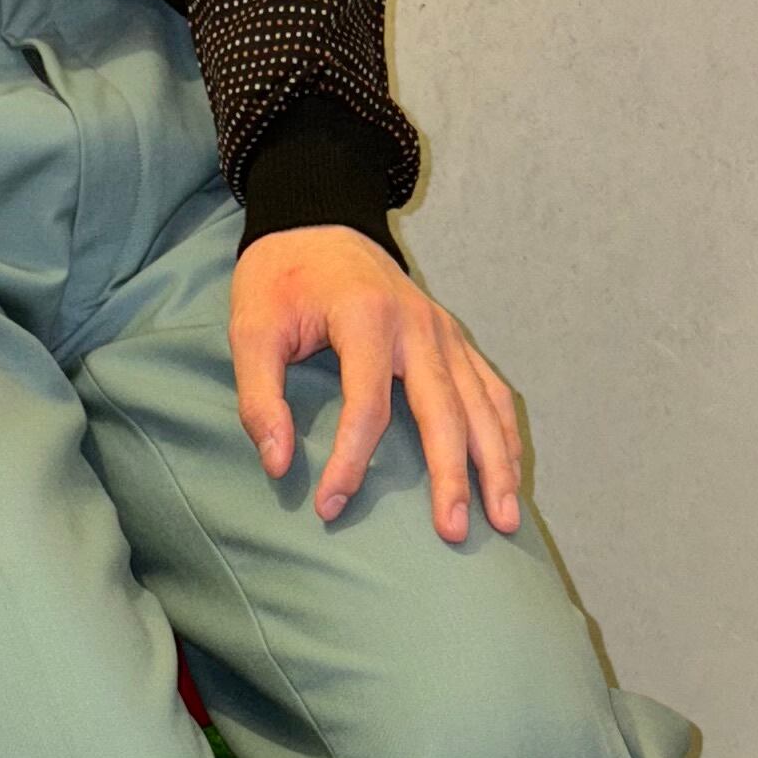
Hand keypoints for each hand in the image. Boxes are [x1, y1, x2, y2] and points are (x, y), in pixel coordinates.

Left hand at [229, 228, 522, 543]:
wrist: (319, 223)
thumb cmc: (281, 280)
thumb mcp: (250, 328)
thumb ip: (260, 396)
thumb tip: (278, 464)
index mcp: (368, 318)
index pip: (367, 406)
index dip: (350, 462)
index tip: (329, 509)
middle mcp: (419, 326)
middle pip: (444, 411)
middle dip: (451, 476)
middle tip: (452, 534)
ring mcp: (445, 332)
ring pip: (482, 405)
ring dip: (496, 464)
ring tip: (504, 520)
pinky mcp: (455, 339)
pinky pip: (491, 390)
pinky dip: (503, 433)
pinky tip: (507, 473)